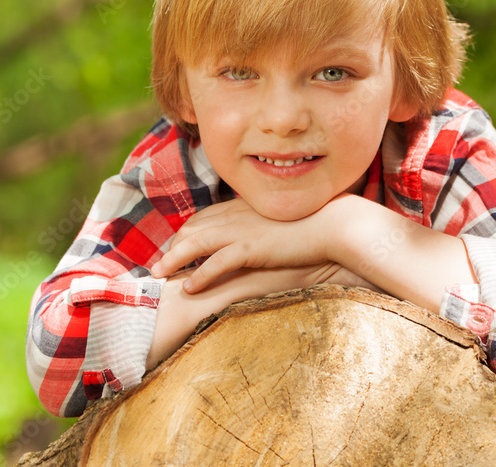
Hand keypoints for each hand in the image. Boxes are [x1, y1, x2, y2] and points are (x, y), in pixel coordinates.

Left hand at [150, 198, 339, 292]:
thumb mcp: (280, 221)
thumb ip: (262, 226)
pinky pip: (218, 262)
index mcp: (243, 207)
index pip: (203, 217)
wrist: (334, 224)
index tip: (176, 249)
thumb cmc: (313, 224)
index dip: (185, 234)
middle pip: (192, 228)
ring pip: (196, 242)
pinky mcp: (252, 248)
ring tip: (160, 276)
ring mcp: (243, 230)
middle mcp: (237, 215)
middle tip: (160, 267)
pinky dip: (201, 274)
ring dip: (174, 259)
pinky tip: (190, 288)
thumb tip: (256, 240)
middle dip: (172, 247)